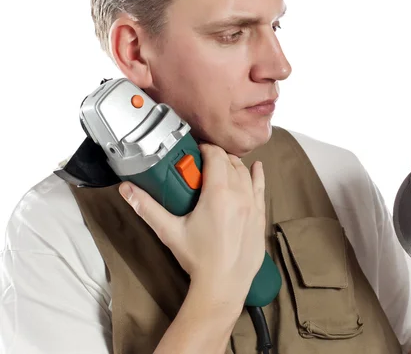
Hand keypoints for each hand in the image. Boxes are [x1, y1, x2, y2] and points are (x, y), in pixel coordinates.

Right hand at [118, 142, 266, 308]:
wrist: (222, 285)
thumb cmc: (196, 258)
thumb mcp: (169, 231)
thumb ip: (147, 208)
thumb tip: (126, 189)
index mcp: (218, 193)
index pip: (215, 156)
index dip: (205, 148)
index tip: (196, 151)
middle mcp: (239, 194)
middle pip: (230, 162)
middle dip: (217, 157)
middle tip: (203, 162)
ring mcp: (252, 204)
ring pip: (245, 173)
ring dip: (234, 165)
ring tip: (222, 166)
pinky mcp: (260, 216)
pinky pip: (261, 188)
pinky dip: (258, 175)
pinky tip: (257, 167)